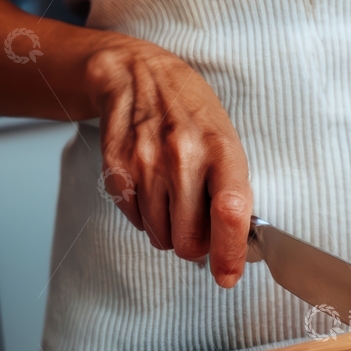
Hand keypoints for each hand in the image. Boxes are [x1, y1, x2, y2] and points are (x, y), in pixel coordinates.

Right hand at [86, 40, 252, 287]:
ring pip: (160, 237)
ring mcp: (145, 162)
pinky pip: (135, 221)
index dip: (230, 252)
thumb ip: (232, 192)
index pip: (230, 212)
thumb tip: (235, 248)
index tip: (228, 276)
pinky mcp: (116, 169)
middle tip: (197, 226)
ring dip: (169, 230)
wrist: (138, 74)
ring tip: (173, 197)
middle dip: (196, 246)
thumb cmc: (192, 114)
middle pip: (189, 239)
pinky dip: (145, 215)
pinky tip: (151, 186)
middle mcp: (182, 156)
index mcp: (221, 149)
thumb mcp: (226, 142)